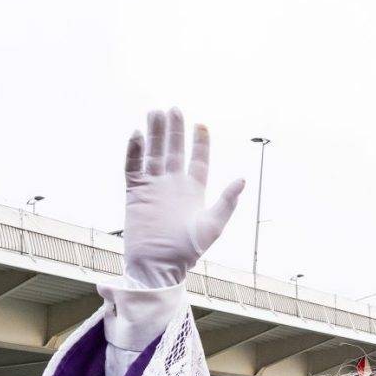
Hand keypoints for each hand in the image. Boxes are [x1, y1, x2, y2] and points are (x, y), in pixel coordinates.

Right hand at [120, 108, 245, 289]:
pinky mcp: (135, 193)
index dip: (200, 142)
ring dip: (154, 134)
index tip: (201, 124)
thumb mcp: (212, 226)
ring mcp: (153, 187)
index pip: (197, 160)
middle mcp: (173, 185)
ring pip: (153, 153)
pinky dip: (134, 151)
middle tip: (174, 108)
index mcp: (194, 191)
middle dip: (174, 130)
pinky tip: (137, 134)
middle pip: (174, 150)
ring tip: (155, 112)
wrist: (157, 267)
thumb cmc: (187, 252)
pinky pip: (133, 167)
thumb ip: (226, 202)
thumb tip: (242, 180)